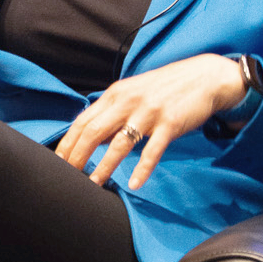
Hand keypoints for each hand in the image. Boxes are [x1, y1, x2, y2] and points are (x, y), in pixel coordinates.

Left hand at [54, 54, 245, 189]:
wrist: (205, 77)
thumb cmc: (166, 88)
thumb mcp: (134, 93)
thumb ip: (113, 112)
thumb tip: (92, 137)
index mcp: (116, 94)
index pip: (83, 120)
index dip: (68, 142)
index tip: (58, 162)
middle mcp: (128, 100)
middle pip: (94, 131)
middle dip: (78, 156)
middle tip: (68, 176)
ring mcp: (149, 111)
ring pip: (120, 143)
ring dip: (105, 166)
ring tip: (94, 184)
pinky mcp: (170, 123)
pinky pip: (153, 150)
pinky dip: (143, 168)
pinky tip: (135, 184)